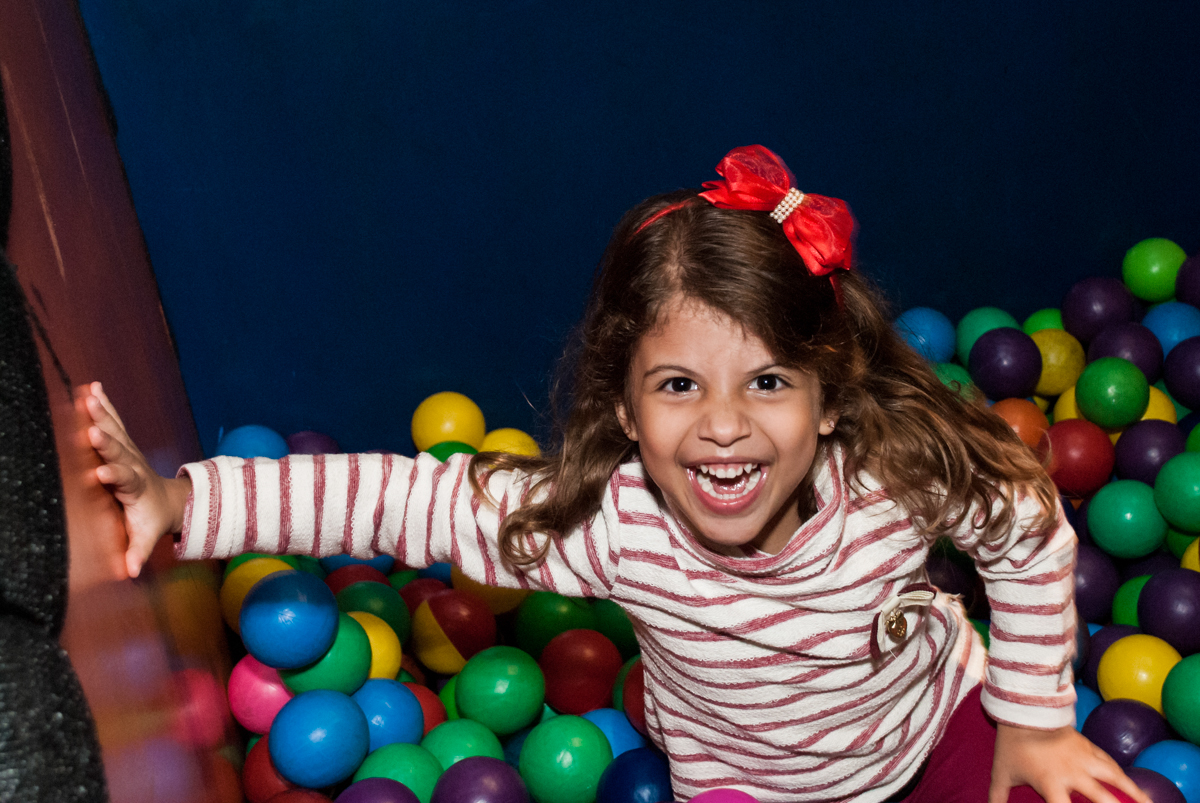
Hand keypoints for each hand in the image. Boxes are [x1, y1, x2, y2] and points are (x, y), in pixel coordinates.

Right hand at [83, 382, 191, 577]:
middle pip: (120, 451)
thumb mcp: (146, 535)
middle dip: (106, 442)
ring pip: (116, 431)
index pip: (125, 480)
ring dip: (102, 414)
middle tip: (92, 431)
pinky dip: (103, 406)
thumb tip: (129, 573)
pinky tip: (91, 388)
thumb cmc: (152, 518)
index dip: (115, 475)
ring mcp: (129, 451)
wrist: (170, 499)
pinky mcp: (123, 442)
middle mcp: (133, 465)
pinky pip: (114, 422)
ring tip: (88, 397)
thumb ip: (137, 551)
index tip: (101, 472)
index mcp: (136, 487)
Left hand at [989, 722, 1150, 802]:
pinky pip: (1111, 764)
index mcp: (1051, 783)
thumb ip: (997, 797)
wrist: (1023, 711)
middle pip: (1102, 798)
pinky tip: (1135, 787)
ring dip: (1133, 792)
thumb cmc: (1012, 746)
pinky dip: (1124, 776)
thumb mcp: (1001, 774)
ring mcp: (1084, 758)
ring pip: (1114, 778)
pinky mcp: (1089, 747)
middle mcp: (1073, 773)